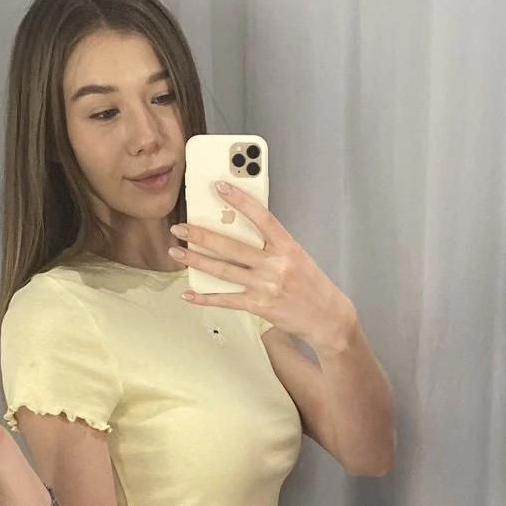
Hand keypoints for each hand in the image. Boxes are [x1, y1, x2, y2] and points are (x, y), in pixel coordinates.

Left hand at [170, 185, 358, 353]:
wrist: (328, 318)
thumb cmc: (312, 285)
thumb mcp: (298, 257)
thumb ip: (272, 245)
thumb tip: (240, 233)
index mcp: (288, 247)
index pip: (261, 217)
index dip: (240, 200)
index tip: (220, 187)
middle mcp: (276, 265)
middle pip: (232, 246)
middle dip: (202, 235)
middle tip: (181, 227)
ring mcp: (266, 286)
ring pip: (223, 270)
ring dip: (196, 261)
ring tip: (177, 252)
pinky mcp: (259, 306)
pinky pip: (226, 300)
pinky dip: (205, 297)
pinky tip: (189, 293)